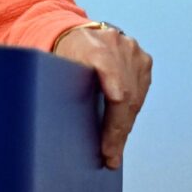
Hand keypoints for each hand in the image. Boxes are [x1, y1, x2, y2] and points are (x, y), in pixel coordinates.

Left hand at [52, 23, 150, 169]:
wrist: (72, 33)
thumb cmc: (57, 56)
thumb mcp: (50, 69)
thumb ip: (58, 91)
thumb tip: (60, 132)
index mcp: (93, 48)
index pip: (116, 94)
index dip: (114, 126)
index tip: (108, 152)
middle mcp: (117, 46)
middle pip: (127, 99)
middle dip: (119, 133)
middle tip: (110, 158)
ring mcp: (132, 51)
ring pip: (136, 97)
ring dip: (125, 125)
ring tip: (114, 148)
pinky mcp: (142, 58)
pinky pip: (140, 91)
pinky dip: (130, 111)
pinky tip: (120, 128)